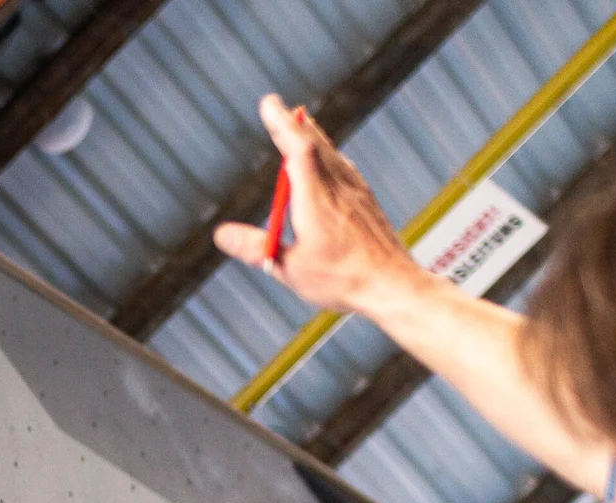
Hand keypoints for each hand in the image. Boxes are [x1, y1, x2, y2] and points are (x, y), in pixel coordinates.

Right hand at [213, 94, 424, 315]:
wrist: (393, 285)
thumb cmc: (341, 280)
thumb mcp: (289, 268)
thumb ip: (255, 248)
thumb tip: (221, 234)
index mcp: (316, 200)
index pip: (298, 149)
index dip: (282, 124)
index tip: (268, 103)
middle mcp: (338, 188)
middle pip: (314, 144)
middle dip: (292, 123)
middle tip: (275, 105)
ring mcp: (356, 192)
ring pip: (331, 153)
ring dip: (311, 135)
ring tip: (301, 121)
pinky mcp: (366, 201)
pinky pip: (343, 167)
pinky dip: (328, 154)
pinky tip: (328, 159)